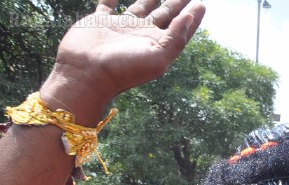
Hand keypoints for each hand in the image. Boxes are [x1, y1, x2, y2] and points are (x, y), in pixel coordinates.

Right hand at [40, 0, 204, 123]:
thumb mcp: (157, 58)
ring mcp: (121, 27)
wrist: (86, 74)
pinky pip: (108, 3)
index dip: (193, 16)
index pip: (180, 27)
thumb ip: (175, 37)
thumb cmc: (123, 70)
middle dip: (177, 3)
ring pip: (141, 6)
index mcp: (158, 44)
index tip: (202, 3)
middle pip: (165, 14)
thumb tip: (190, 17)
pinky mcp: (100, 21)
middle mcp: (142, 35)